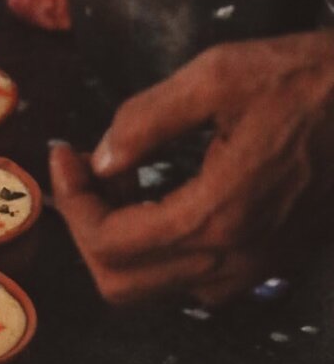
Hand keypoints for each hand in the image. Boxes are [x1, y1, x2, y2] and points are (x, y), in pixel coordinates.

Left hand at [49, 34, 333, 305]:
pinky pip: (193, 278)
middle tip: (82, 171)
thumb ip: (147, 119)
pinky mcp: (271, 260)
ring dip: (119, 239)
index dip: (70, 199)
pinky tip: (158, 192)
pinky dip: (157, 246)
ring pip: (155, 288)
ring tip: (117, 177)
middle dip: (87, 227)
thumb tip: (99, 158)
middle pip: (121, 283)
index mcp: (217, 215)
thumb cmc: (301, 78)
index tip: (63, 153)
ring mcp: (256, 267)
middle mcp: (235, 258)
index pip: (108, 242)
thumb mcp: (216, 76)